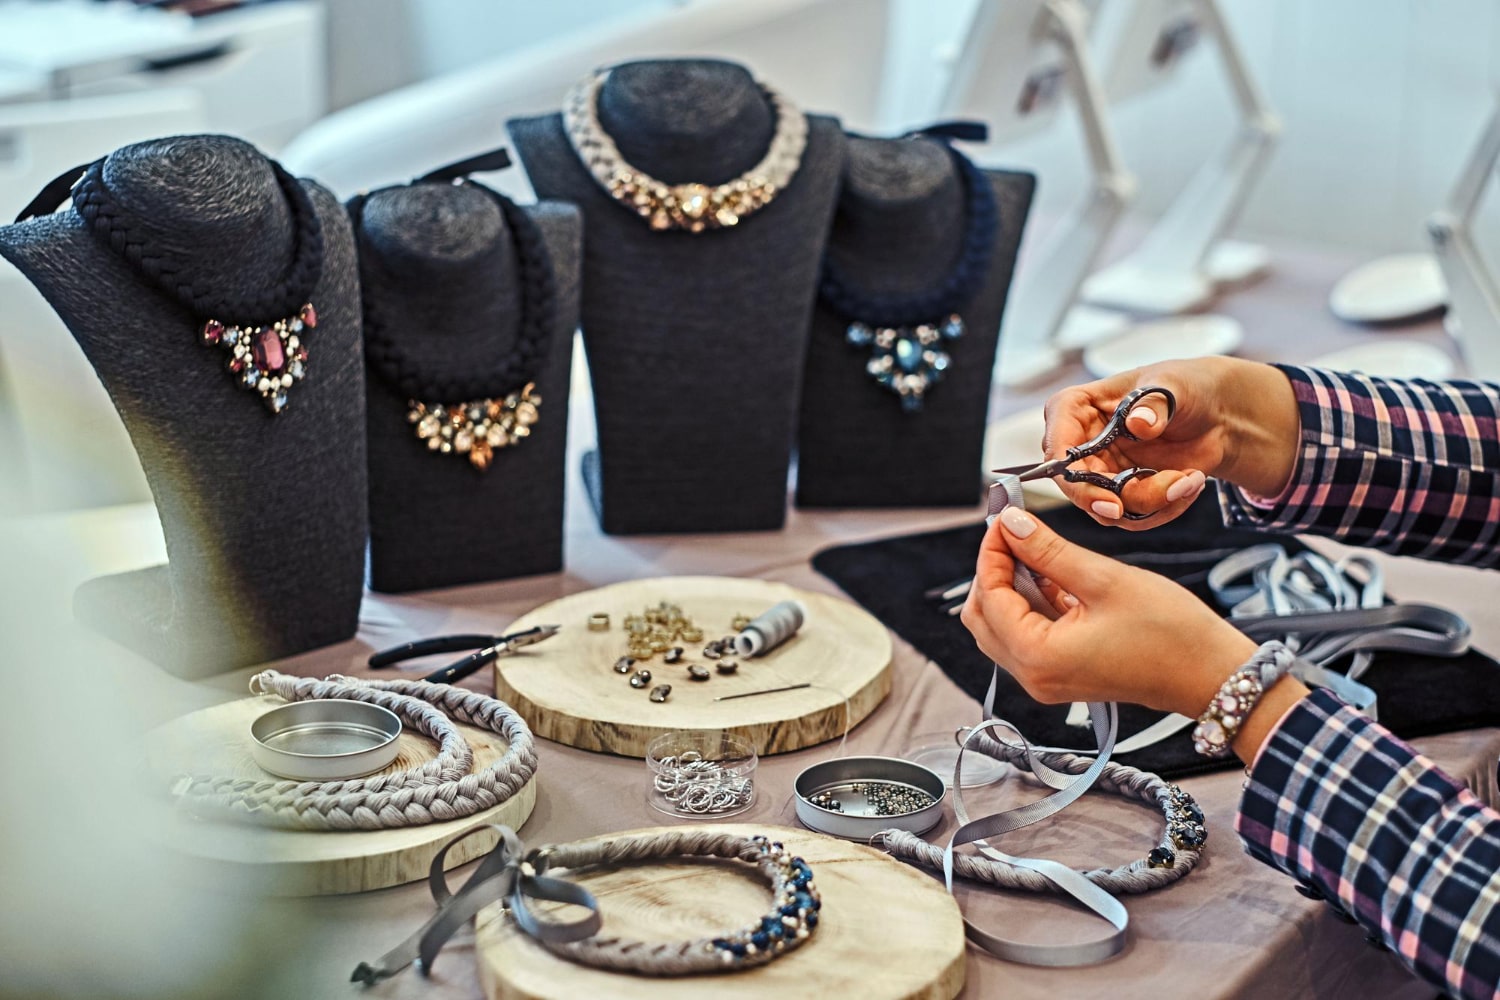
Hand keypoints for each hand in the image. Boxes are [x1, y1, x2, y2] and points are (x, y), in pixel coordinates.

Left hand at [960, 505, 1257, 717]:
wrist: (1210, 674)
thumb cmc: (1170, 633)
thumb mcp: (1104, 579)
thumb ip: (1049, 551)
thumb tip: (1011, 525)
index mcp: (1038, 656)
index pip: (989, 597)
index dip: (991, 552)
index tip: (1003, 518)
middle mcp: (1033, 676)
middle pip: (983, 616)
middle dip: (992, 570)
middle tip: (1014, 531)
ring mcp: (1046, 678)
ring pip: (1001, 625)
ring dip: (1009, 585)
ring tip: (1033, 547)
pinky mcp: (1061, 673)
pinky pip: (1026, 635)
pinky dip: (1029, 603)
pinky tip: (1051, 575)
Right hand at [1040, 357, 1300, 527]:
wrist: (1215, 416)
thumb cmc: (1184, 387)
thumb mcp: (1173, 385)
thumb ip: (1154, 404)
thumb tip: (1138, 423)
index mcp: (1076, 409)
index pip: (1056, 443)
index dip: (1071, 473)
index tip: (1105, 495)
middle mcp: (1079, 445)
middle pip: (1076, 487)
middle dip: (1122, 498)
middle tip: (1164, 492)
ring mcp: (1099, 473)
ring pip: (1109, 509)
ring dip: (1155, 501)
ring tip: (1191, 478)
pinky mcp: (1122, 494)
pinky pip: (1133, 518)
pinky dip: (1166, 507)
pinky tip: (1189, 482)